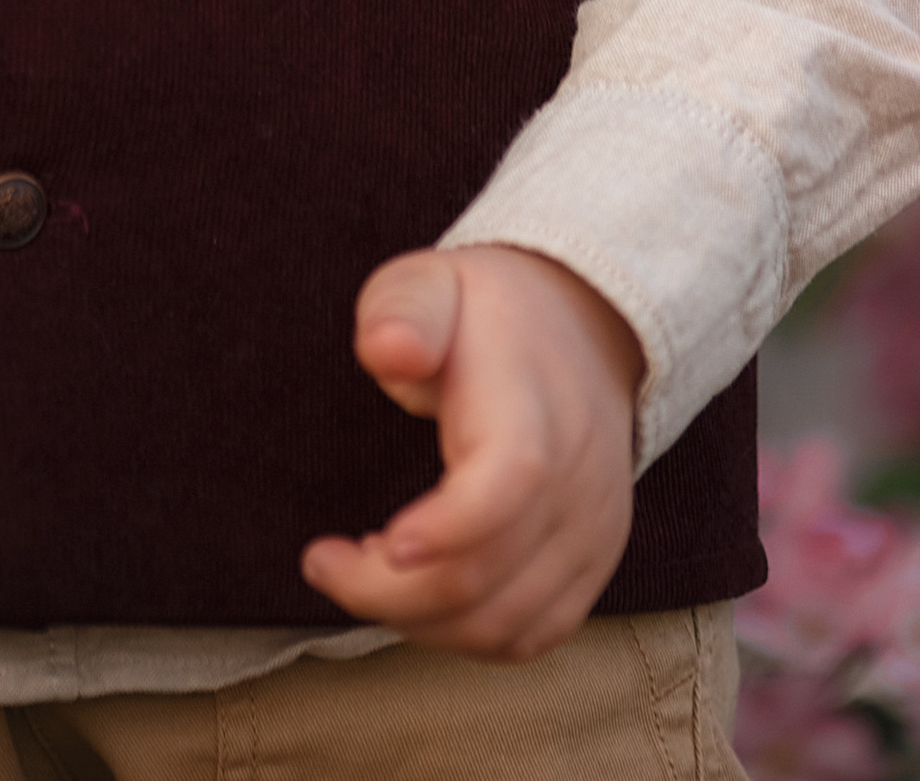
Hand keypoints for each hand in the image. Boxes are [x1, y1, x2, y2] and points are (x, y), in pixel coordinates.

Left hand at [300, 247, 640, 660]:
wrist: (587, 328)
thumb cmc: (489, 313)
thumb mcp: (434, 282)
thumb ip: (403, 308)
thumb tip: (388, 350)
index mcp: (534, 404)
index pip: (509, 480)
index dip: (447, 527)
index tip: (382, 543)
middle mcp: (576, 478)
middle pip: (488, 574)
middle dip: (388, 592)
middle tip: (327, 562)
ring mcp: (591, 531)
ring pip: (503, 624)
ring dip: (419, 620)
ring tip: (369, 569)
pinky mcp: (592, 566)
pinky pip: (529, 637)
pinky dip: (464, 635)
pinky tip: (421, 593)